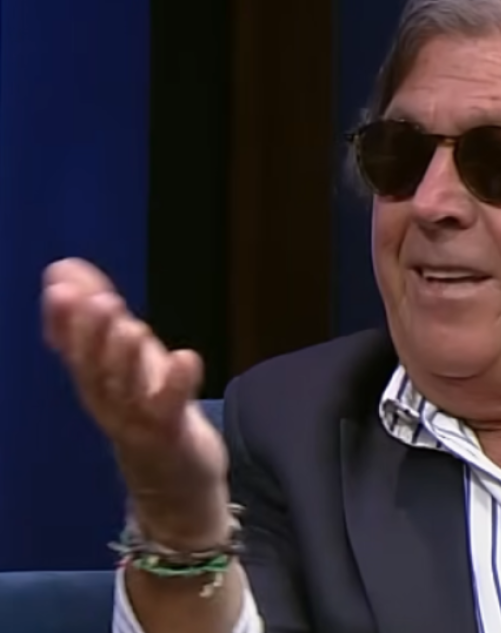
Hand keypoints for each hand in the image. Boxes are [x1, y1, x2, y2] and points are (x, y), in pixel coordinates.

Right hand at [42, 258, 229, 546]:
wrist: (176, 487)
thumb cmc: (150, 413)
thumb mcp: (124, 360)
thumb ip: (95, 317)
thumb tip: (62, 267)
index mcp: (95, 382)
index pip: (72, 347)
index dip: (64, 318)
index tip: (59, 282)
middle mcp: (109, 402)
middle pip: (94, 368)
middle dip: (93, 333)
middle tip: (98, 300)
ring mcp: (138, 422)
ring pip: (125, 390)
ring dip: (126, 357)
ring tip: (132, 326)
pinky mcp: (171, 437)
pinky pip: (170, 410)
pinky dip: (176, 384)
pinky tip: (186, 357)